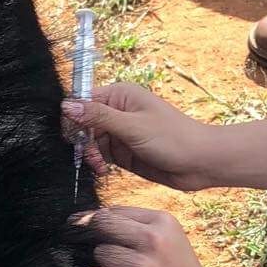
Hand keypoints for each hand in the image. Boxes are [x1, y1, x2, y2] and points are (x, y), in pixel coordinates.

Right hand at [63, 83, 217, 189]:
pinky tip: (103, 171)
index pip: (83, 100)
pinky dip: (98, 163)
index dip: (73, 117)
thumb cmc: (173, 138)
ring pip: (90, 142)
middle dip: (82, 140)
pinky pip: (100, 156)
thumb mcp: (132, 126)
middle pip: (83, 123)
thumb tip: (66, 105)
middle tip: (90, 154)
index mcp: (120, 96)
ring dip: (89, 154)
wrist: (200, 162)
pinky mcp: (124, 152)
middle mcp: (118, 112)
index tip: (72, 135)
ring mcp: (120, 133)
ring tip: (99, 165)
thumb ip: (99, 117)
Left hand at [84, 207, 219, 266]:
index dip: (101, 222)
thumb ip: (140, 228)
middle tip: (113, 257)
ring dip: (106, 266)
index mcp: (164, 222)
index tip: (97, 232)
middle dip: (100, 240)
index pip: (115, 211)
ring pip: (100, 254)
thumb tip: (89, 219)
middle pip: (103, 225)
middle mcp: (154, 240)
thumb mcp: (172, 241)